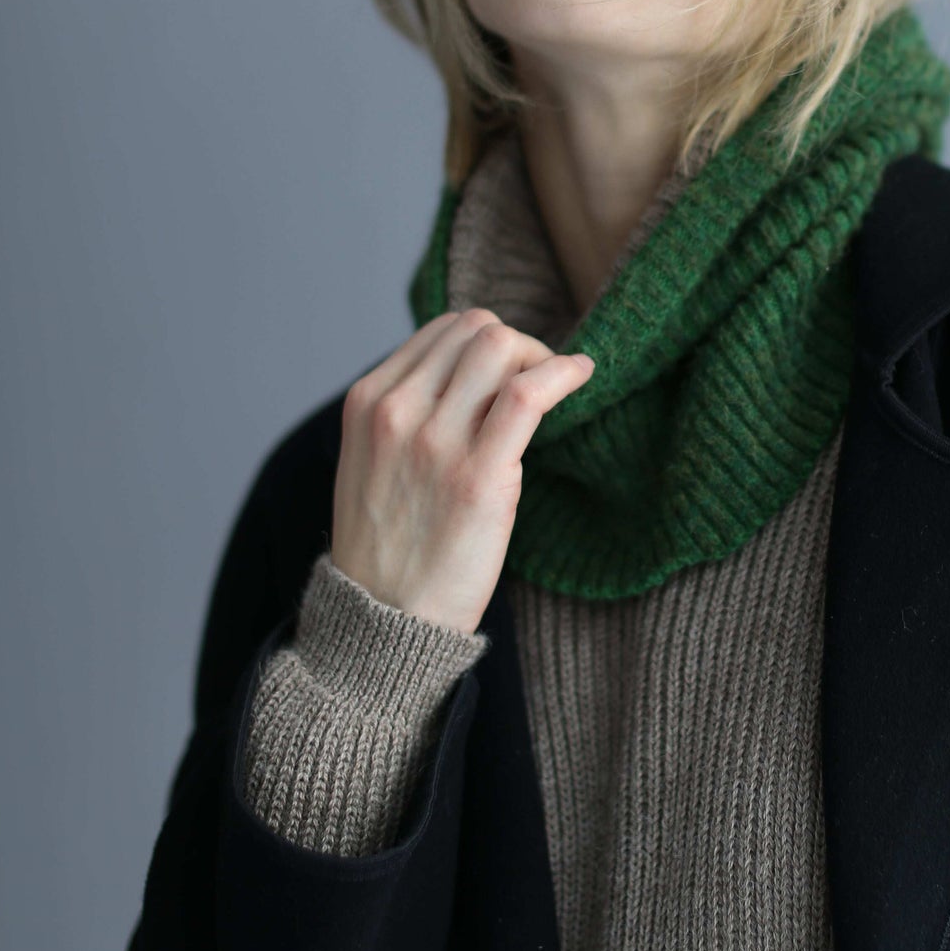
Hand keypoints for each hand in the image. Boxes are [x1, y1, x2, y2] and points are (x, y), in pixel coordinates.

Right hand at [329, 308, 594, 635]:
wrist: (383, 621)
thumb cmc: (391, 546)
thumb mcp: (375, 462)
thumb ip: (410, 413)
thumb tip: (474, 373)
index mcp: (367, 402)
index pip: (442, 330)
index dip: (488, 343)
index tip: (512, 372)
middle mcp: (395, 411)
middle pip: (475, 329)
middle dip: (517, 345)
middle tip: (539, 382)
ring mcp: (433, 442)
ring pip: (500, 346)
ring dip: (539, 357)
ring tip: (556, 386)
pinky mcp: (478, 476)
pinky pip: (529, 393)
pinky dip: (564, 372)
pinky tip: (582, 375)